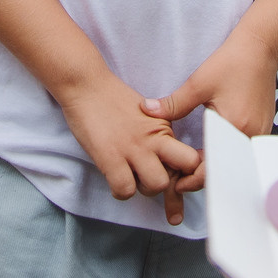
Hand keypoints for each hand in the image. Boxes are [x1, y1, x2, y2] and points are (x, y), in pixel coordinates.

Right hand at [60, 70, 202, 225]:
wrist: (87, 85)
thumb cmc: (113, 99)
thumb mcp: (147, 112)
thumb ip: (158, 132)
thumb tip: (166, 157)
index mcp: (164, 127)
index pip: (191, 159)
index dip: (185, 172)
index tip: (175, 177)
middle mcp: (153, 138)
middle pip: (181, 173)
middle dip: (170, 183)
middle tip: (153, 178)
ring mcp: (133, 149)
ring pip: (157, 185)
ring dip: (144, 188)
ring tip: (132, 178)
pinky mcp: (111, 158)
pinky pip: (125, 190)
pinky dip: (120, 191)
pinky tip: (115, 180)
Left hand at [140, 37, 277, 221]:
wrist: (260, 49)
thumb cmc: (231, 64)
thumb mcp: (198, 84)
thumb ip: (173, 103)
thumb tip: (146, 110)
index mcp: (235, 128)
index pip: (213, 167)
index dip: (192, 179)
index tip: (176, 183)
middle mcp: (250, 136)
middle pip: (224, 169)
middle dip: (201, 177)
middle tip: (179, 180)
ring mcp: (259, 134)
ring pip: (232, 162)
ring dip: (213, 166)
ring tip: (190, 168)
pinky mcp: (261, 129)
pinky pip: (240, 151)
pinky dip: (224, 155)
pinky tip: (209, 152)